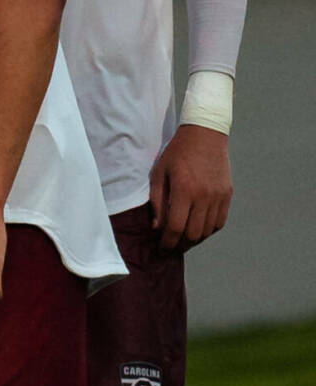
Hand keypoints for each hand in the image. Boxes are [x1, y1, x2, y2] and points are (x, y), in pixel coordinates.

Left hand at [149, 124, 230, 251]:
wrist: (205, 135)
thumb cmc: (176, 153)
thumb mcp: (159, 174)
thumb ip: (158, 202)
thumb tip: (157, 228)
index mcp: (184, 190)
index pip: (175, 227)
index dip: (167, 243)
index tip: (161, 250)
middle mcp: (204, 196)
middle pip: (193, 234)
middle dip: (179, 246)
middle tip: (170, 249)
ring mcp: (218, 196)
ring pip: (208, 231)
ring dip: (194, 240)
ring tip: (181, 241)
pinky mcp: (227, 195)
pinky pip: (219, 222)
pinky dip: (208, 231)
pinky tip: (197, 230)